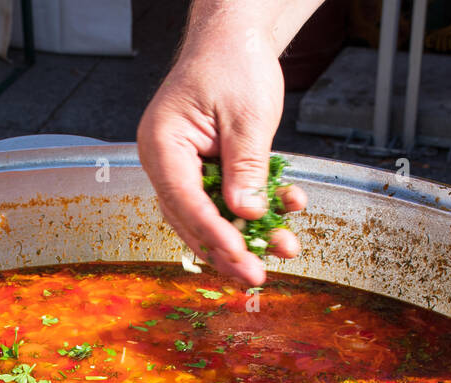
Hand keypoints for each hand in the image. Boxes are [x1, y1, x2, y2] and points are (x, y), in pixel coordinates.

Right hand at [138, 20, 307, 285]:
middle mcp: (166, 163)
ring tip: (283, 248)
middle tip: (257, 275)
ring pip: (211, 217)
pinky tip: (288, 211)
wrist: (235, 38)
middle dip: (230, 249)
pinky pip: (227, 200)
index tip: (242, 259)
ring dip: (248, 235)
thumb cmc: (233, 63)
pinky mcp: (206, 170)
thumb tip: (247, 214)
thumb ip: (246, 168)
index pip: (185, 202)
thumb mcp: (247, 117)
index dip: (215, 235)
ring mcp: (184, 168)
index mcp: (162, 146)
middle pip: (193, 220)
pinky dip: (257, 209)